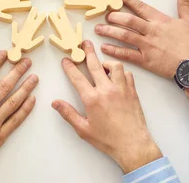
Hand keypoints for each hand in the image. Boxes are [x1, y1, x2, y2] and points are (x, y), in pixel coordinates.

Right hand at [52, 41, 161, 173]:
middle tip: (84, 43)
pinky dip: (121, 72)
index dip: (70, 67)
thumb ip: (68, 114)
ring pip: (114, 66)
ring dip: (107, 62)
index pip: (77, 77)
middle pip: (95, 65)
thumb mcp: (83, 129)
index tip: (66, 60)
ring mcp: (121, 89)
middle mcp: (107, 90)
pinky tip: (117, 76)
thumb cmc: (108, 140)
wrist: (133, 145)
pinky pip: (127, 74)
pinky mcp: (132, 92)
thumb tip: (55, 103)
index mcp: (92, 99)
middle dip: (88, 52)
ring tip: (102, 64)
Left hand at [95, 0, 188, 77]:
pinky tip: (105, 47)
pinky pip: (127, 54)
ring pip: (125, 36)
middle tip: (104, 15)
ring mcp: (147, 46)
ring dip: (110, 31)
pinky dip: (114, 50)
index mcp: (161, 21)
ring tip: (98, 29)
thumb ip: (184, 4)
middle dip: (114, 16)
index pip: (141, 7)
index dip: (128, 0)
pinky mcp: (146, 61)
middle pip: (128, 20)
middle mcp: (151, 31)